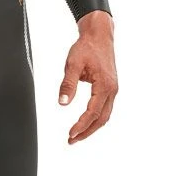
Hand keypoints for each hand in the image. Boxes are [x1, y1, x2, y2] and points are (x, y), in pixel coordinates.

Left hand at [58, 11, 117, 143]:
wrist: (99, 35)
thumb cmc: (87, 47)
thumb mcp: (72, 64)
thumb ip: (68, 84)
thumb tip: (62, 103)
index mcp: (105, 85)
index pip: (92, 112)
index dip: (81, 125)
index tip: (70, 134)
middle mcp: (112, 90)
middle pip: (101, 119)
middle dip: (87, 132)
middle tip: (72, 140)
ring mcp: (112, 89)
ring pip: (104, 115)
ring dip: (91, 127)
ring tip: (77, 135)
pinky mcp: (110, 88)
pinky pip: (105, 108)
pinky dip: (95, 119)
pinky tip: (85, 122)